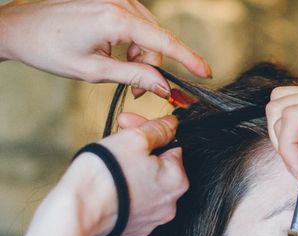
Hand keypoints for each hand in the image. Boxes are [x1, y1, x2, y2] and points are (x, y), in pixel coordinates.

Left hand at [0, 0, 210, 97]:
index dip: (188, 59)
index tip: (206, 71)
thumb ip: (134, 76)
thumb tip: (163, 86)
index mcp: (114, 18)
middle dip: (153, 67)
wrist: (18, 27)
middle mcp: (118, 2)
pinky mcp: (109, 0)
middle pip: (156, 40)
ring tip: (123, 74)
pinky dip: (133, 44)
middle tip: (139, 91)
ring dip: (142, 57)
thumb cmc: (49, 48)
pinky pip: (136, 25)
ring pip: (147, 34)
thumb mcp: (94, 71)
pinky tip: (117, 55)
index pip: (163, 41)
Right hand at [57, 114, 188, 235]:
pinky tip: (107, 184)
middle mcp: (169, 204)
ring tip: (108, 162)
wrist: (79, 212)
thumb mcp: (135, 140)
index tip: (129, 124)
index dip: (150, 131)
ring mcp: (151, 219)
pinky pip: (132, 202)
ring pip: (145, 184)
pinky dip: (123, 190)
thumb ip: (158, 130)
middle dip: (139, 149)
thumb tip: (171, 125)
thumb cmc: (107, 176)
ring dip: (131, 169)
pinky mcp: (131, 228)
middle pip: (159, 167)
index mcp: (177, 181)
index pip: (172, 146)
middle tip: (117, 138)